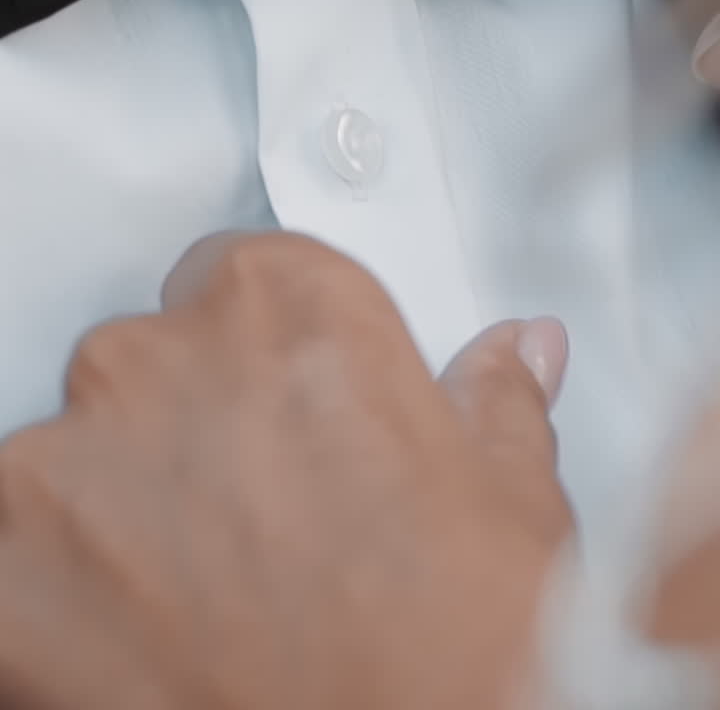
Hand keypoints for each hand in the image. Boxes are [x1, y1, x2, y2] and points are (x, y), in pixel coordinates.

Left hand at [0, 233, 572, 709]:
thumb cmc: (461, 650)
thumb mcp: (512, 506)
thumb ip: (493, 400)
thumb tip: (518, 352)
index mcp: (287, 306)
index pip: (238, 275)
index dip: (265, 353)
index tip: (287, 409)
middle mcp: (161, 355)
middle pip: (150, 359)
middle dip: (193, 424)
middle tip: (261, 519)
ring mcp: (68, 458)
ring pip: (75, 450)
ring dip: (120, 506)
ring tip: (205, 594)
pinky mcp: (6, 568)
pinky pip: (18, 547)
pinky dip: (60, 589)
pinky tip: (140, 641)